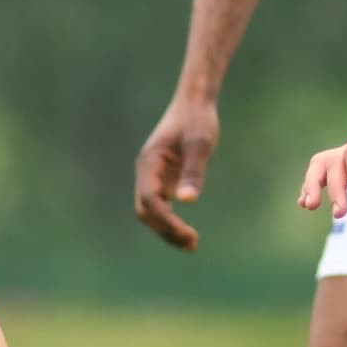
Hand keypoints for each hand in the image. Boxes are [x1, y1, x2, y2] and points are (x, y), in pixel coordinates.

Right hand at [133, 92, 219, 250]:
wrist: (194, 103)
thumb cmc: (197, 120)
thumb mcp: (200, 144)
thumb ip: (194, 171)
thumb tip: (187, 201)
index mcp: (149, 163)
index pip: (151, 201)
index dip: (167, 221)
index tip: (189, 234)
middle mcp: (146, 172)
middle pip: (146, 211)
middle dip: (166, 230)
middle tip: (193, 243)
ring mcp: (153, 176)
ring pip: (152, 211)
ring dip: (167, 229)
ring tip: (192, 243)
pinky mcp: (163, 179)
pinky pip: (161, 206)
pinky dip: (171, 221)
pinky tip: (187, 232)